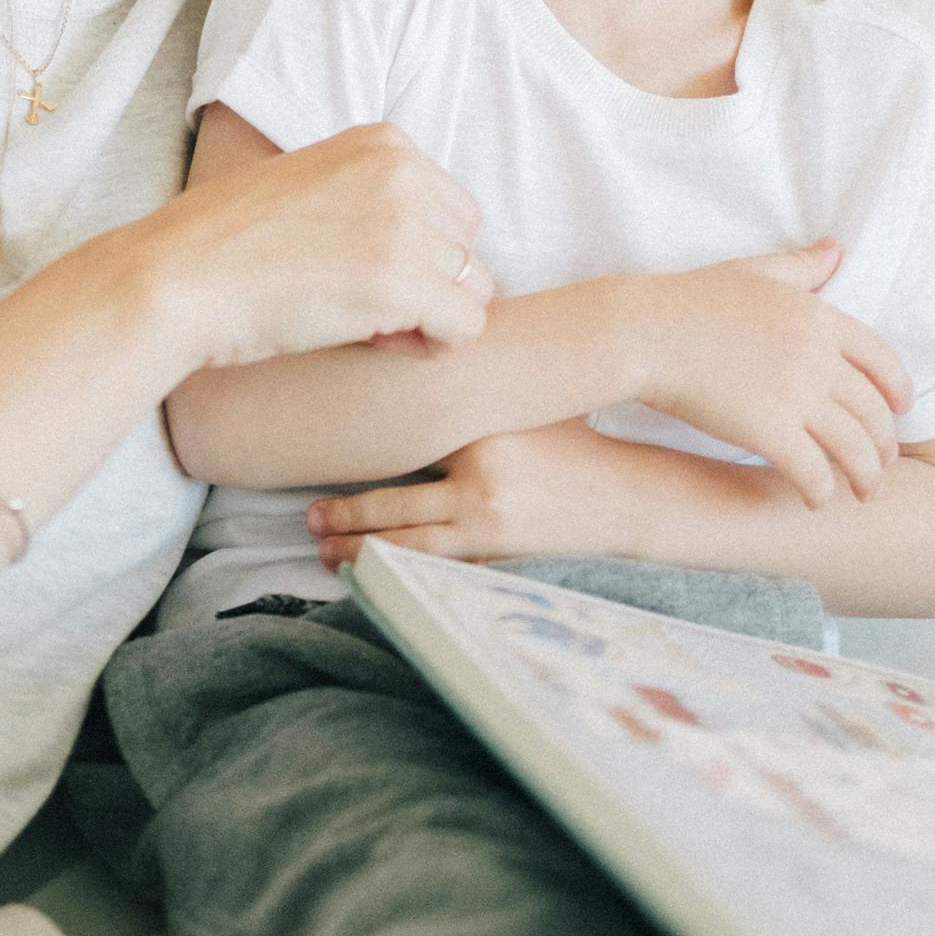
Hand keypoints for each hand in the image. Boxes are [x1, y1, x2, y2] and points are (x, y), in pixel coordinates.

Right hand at [142, 123, 493, 372]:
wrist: (177, 278)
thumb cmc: (230, 246)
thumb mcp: (314, 186)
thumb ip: (371, 197)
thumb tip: (427, 249)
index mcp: (384, 142)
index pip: (450, 208)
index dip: (414, 252)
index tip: (359, 270)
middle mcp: (403, 171)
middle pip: (467, 247)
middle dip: (429, 283)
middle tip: (363, 305)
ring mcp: (404, 224)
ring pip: (474, 289)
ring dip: (428, 317)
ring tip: (364, 323)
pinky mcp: (399, 281)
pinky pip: (466, 327)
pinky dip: (432, 347)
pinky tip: (375, 344)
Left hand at [311, 420, 634, 567]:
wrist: (625, 495)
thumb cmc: (573, 441)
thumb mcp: (525, 403)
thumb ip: (473, 392)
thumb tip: (415, 360)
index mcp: (480, 431)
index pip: (402, 441)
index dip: (356, 446)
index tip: (317, 442)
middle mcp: (479, 477)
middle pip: (393, 503)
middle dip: (345, 514)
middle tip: (308, 518)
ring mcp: (487, 522)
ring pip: (407, 543)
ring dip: (361, 550)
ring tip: (325, 553)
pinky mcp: (498, 554)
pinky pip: (436, 565)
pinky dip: (399, 571)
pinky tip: (372, 575)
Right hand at [626, 244, 906, 503]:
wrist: (645, 332)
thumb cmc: (690, 300)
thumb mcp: (753, 272)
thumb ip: (801, 266)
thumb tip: (836, 249)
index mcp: (818, 316)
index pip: (882, 358)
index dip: (898, 389)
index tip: (901, 411)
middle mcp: (817, 356)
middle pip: (874, 410)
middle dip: (885, 444)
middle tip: (883, 463)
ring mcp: (797, 395)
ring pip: (855, 447)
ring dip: (866, 476)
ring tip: (864, 493)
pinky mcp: (771, 432)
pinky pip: (814, 471)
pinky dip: (821, 491)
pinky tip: (815, 500)